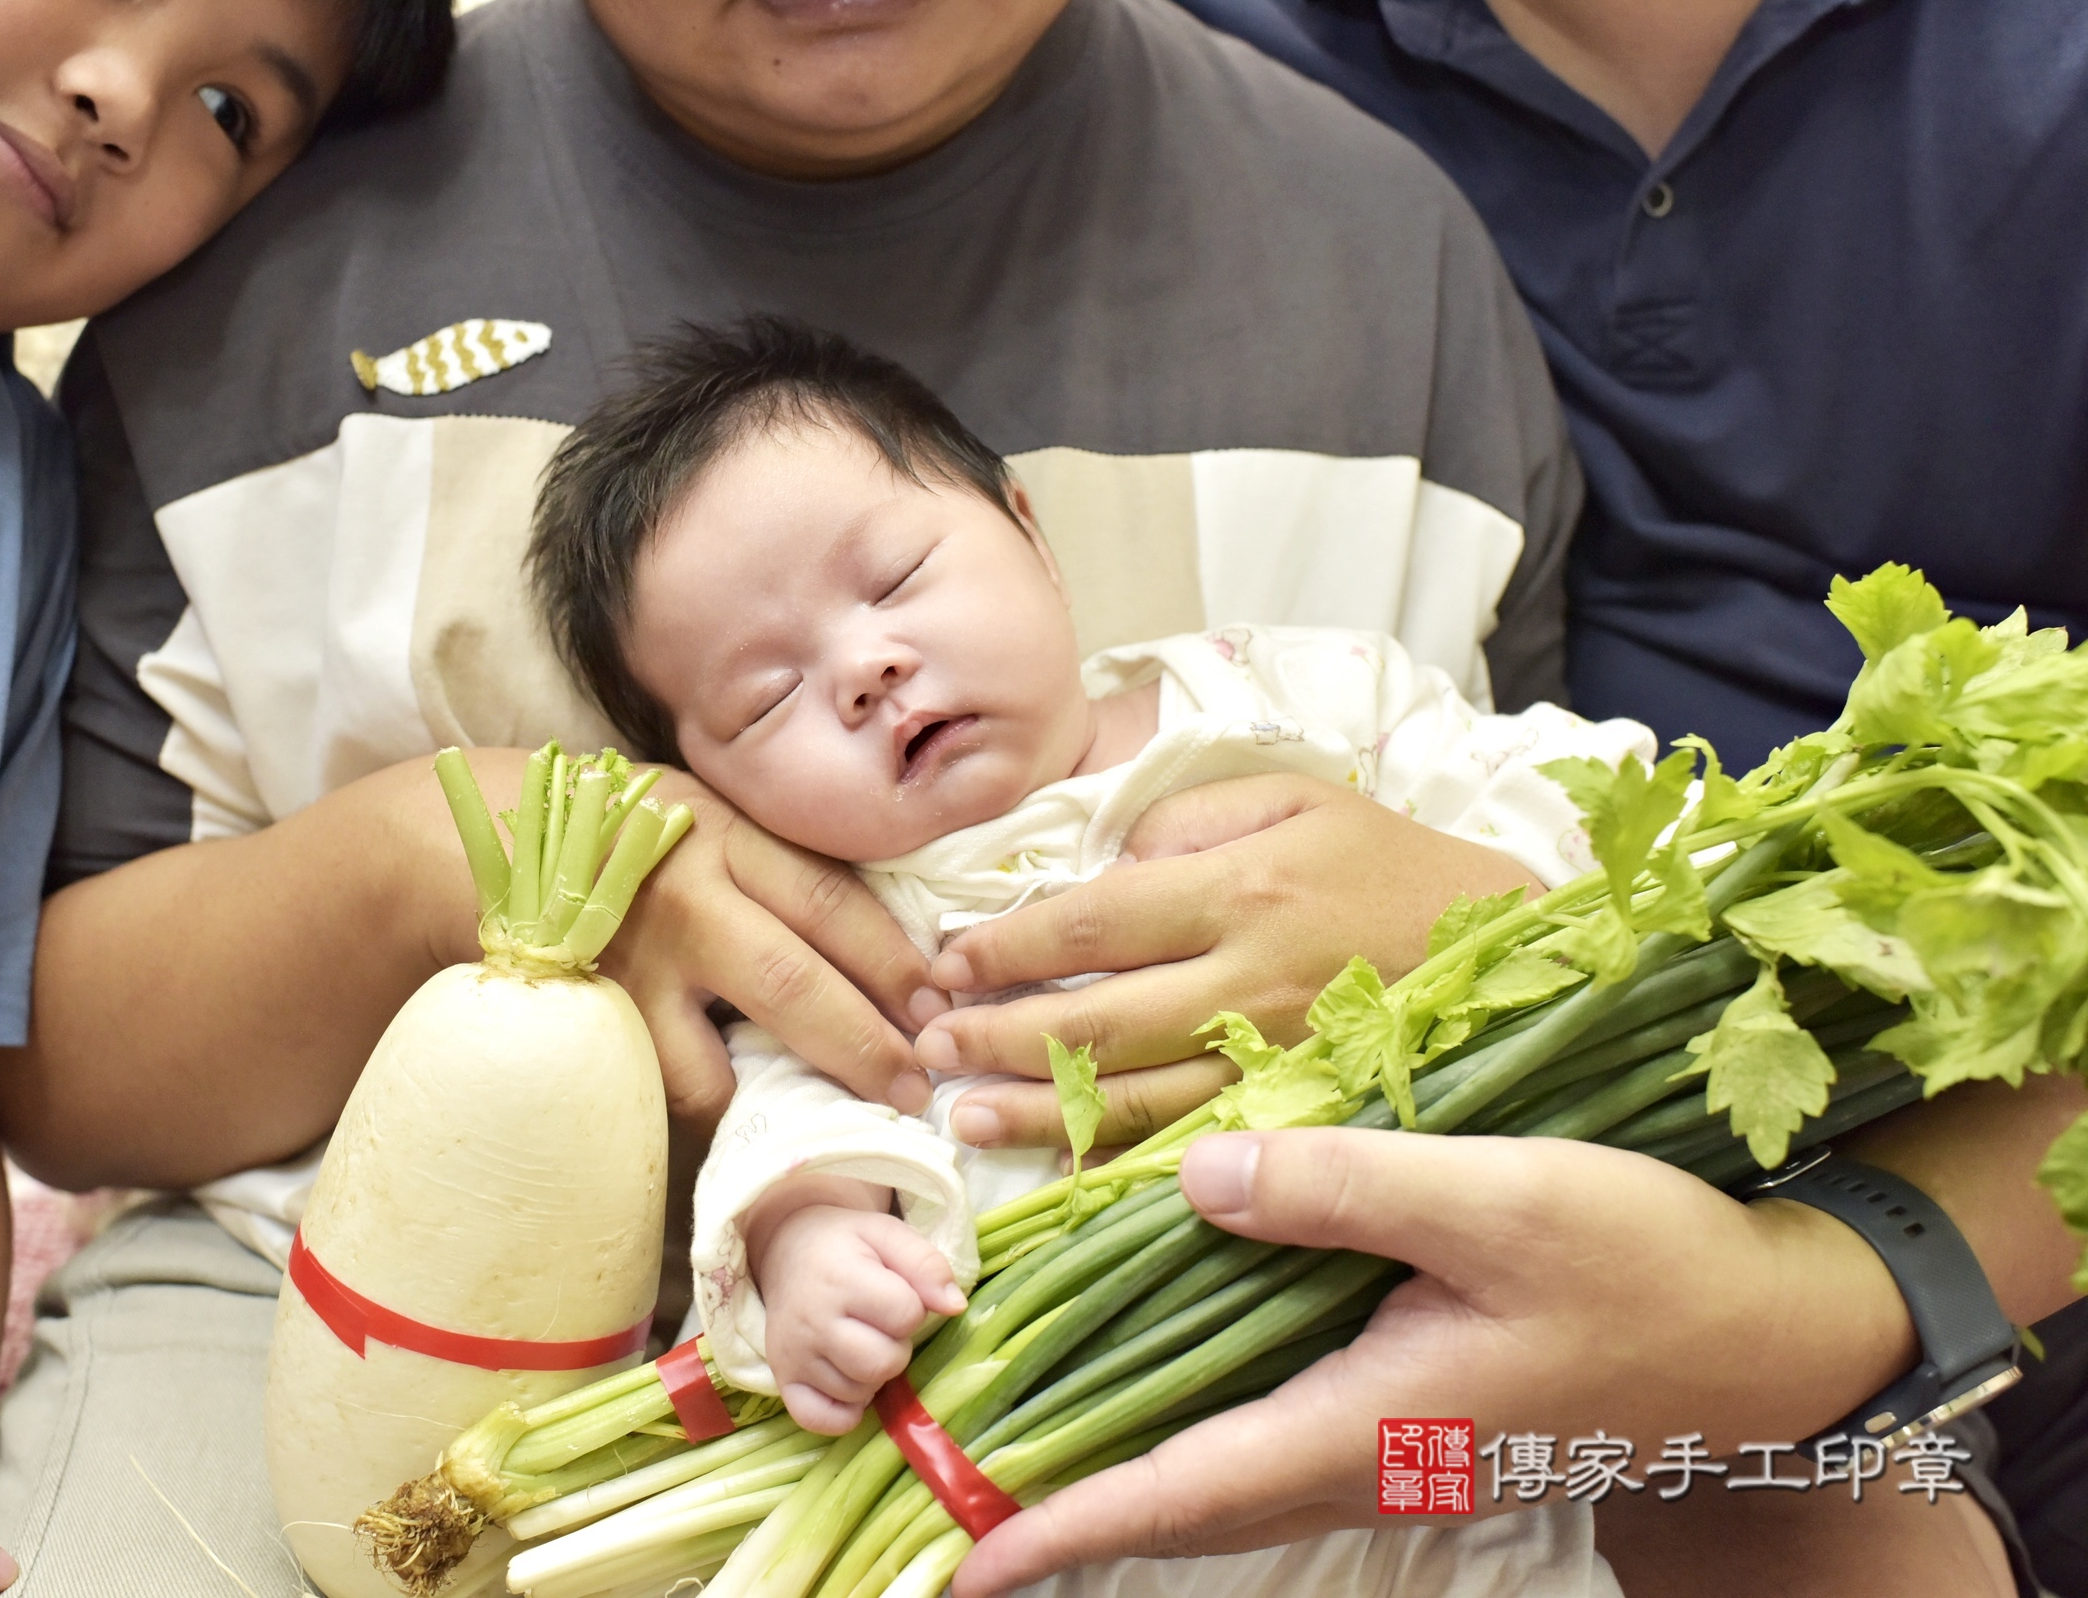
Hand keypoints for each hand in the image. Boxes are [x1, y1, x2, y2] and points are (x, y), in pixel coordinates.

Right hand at [597, 769, 942, 1127]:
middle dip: (867, 1047)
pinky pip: (670, 1090)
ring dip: (790, 1101)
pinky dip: (721, 1109)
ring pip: (722, 1064)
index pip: (831, 903)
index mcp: (726, 838)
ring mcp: (633, 976)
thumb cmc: (641, 829)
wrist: (507, 844)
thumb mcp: (719, 816)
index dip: (894, 964)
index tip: (940, 1008)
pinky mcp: (600, 1029)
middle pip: (794, 985)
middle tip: (917, 1088)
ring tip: (850, 1124)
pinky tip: (763, 1120)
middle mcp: (682, 904)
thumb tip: (897, 945)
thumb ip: (786, 868)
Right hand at [749, 1199, 966, 1435]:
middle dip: (896, 1347)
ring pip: (859, 1393)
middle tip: (880, 1326)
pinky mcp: (783, 1380)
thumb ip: (926, 1264)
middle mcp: (811, 1321)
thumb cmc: (846, 1246)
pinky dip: (844, 1411)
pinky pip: (823, 1420)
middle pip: (883, 1363)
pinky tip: (847, 1379)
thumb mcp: (887, 1234)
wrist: (788, 1253)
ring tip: (861, 1344)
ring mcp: (793, 1356)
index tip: (894, 1294)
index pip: (905, 1315)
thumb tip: (955, 1306)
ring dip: (872, 1375)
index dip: (912, 1307)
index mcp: (840, 1279)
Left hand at [919, 775, 1539, 1148]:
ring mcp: (1275, 1062)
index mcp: (1243, 890)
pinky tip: (1062, 1173)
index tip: (947, 961)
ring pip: (1133, 1099)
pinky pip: (1196, 1150)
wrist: (1515, 947)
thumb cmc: (1390, 864)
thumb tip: (1100, 867)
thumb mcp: (1295, 798)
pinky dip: (1122, 1166)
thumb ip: (1188, 818)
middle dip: (997, 1036)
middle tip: (928, 1046)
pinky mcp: (1298, 1115)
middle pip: (1096, 1021)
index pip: (1094, 924)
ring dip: (1036, 1112)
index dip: (1009, 947)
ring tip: (963, 1116)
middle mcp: (1250, 983)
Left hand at [953, 1128, 1915, 1596]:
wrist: (1776, 1330)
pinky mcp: (1422, 1428)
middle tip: (966, 1522)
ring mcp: (1399, 1456)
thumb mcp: (1500, 1199)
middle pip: (1189, 1515)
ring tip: (1033, 1471)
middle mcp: (1369, 1463)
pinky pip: (1275, 1459)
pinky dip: (1200, 1453)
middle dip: (1071, 1524)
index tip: (969, 1558)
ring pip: (1231, 1493)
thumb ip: (1343, 1187)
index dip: (1064, 1522)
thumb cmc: (1648, 1265)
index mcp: (1369, 1426)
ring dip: (1130, 1494)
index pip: (1180, 1491)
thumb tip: (1196, 1183)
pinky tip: (1169, 1404)